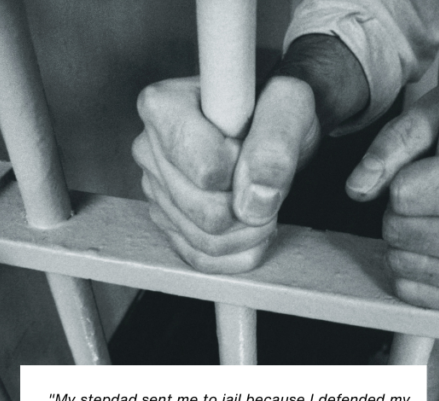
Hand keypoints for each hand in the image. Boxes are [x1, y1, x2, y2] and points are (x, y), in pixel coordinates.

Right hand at [132, 76, 320, 272]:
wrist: (271, 126)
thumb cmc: (275, 107)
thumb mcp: (290, 104)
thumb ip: (275, 143)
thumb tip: (254, 200)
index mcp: (164, 107)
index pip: (208, 171)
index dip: (245, 169)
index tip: (254, 145)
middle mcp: (149, 148)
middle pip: (207, 213)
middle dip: (251, 209)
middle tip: (269, 184)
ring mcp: (155, 188)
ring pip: (205, 241)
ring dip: (250, 233)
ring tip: (266, 203)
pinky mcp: (167, 219)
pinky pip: (201, 258)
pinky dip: (238, 252)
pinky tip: (254, 227)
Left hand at [347, 85, 438, 310]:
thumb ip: (397, 142)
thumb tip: (358, 188)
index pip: (405, 194)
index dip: (405, 178)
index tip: (431, 170)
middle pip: (398, 230)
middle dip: (401, 209)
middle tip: (433, 195)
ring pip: (398, 261)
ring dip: (406, 238)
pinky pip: (407, 288)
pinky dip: (414, 266)